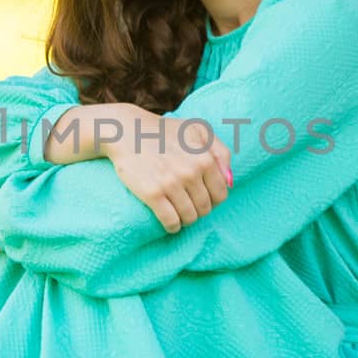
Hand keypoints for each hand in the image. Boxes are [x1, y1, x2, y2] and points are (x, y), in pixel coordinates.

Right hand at [104, 113, 232, 233]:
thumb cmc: (164, 131)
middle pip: (205, 208)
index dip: (213, 199)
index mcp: (204, 159)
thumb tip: (230, 181)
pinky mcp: (152, 194)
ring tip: (180, 214)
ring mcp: (171, 184)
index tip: (203, 198)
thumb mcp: (198, 130)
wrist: (127, 131)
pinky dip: (173, 227)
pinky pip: (171, 221)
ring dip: (187, 219)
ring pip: (190, 217)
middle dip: (200, 210)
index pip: (221, 194)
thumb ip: (220, 151)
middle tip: (189, 205)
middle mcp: (190, 173)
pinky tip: (170, 223)